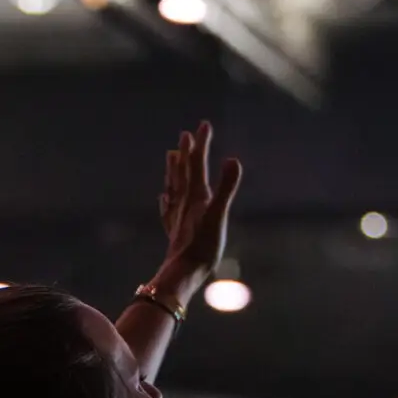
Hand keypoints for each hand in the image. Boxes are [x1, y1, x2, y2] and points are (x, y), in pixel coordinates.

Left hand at [158, 121, 243, 280]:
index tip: (203, 124)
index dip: (201, 144)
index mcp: (196, 196)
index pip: (197, 163)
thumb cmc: (204, 246)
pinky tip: (164, 198)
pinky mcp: (174, 232)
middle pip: (183, 172)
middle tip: (184, 134)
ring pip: (173, 187)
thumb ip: (226, 188)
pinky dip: (167, 199)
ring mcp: (177, 217)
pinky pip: (168, 210)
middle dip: (186, 152)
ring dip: (173, 170)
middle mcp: (184, 203)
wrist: (183, 273)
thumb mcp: (220, 215)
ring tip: (170, 156)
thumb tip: (233, 160)